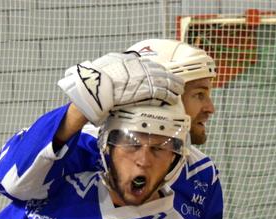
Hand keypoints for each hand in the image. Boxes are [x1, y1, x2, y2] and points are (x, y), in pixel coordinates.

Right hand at [57, 52, 183, 124]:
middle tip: (177, 82)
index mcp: (130, 61)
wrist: (96, 86)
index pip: (148, 65)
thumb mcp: (107, 65)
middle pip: (159, 71)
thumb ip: (115, 64)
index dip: (157, 71)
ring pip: (164, 81)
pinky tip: (174, 99)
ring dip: (173, 86)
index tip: (162, 74)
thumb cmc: (97, 79)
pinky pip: (163, 92)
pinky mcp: (147, 90)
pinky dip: (169, 95)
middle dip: (169, 77)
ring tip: (179, 90)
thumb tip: (116, 63)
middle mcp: (140, 68)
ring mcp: (145, 78)